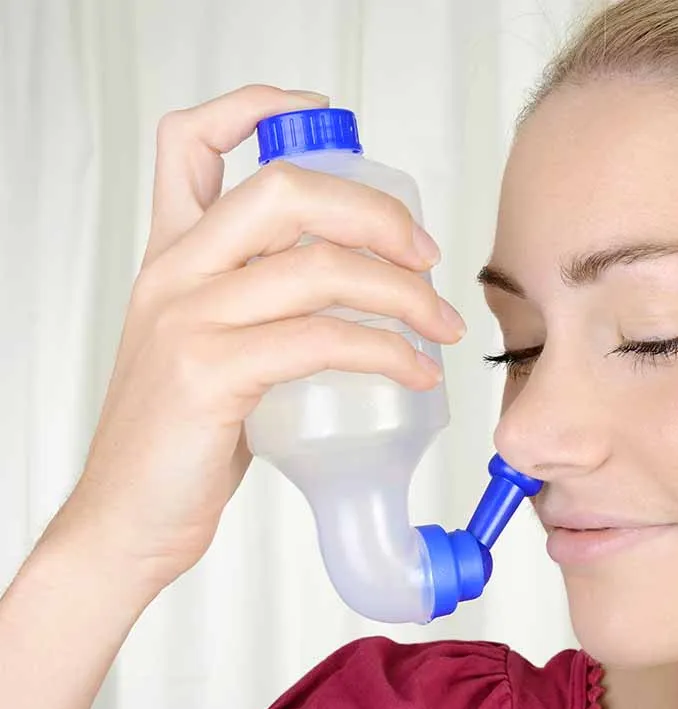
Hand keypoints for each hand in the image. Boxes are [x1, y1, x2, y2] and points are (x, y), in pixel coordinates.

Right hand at [58, 84, 464, 591]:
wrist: (126, 521)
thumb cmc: (185, 439)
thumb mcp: (213, 347)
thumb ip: (262, 304)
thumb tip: (359, 287)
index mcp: (173, 255)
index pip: (190, 141)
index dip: (259, 108)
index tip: (331, 122)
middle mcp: (174, 272)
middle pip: (286, 188)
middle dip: (376, 212)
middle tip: (425, 256)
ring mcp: (187, 319)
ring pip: (319, 267)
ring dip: (404, 294)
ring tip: (441, 327)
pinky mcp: (208, 373)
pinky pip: (322, 340)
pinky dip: (388, 353)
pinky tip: (417, 376)